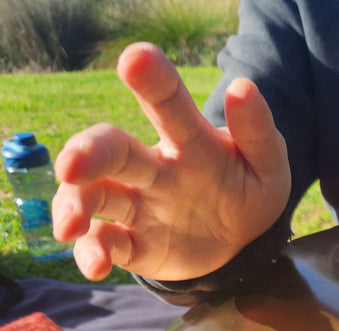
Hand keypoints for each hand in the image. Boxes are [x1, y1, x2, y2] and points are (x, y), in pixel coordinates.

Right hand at [52, 42, 290, 281]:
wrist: (242, 243)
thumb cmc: (248, 191)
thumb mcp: (268, 166)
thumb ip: (259, 132)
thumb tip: (243, 88)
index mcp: (189, 142)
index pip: (168, 105)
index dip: (152, 80)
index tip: (135, 58)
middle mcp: (154, 169)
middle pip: (111, 150)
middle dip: (87, 153)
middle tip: (72, 165)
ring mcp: (138, 206)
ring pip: (93, 196)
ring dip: (74, 206)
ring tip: (69, 227)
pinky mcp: (134, 245)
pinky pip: (105, 244)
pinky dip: (92, 253)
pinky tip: (96, 265)